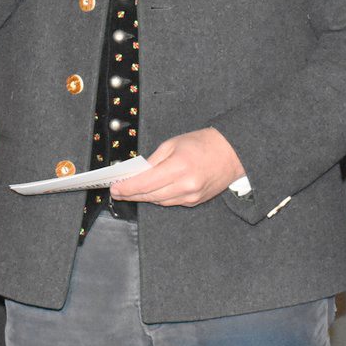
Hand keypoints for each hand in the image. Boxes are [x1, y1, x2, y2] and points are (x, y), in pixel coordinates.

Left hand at [109, 127, 244, 206]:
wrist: (231, 153)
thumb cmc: (202, 144)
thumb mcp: (173, 144)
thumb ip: (153, 160)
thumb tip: (136, 173)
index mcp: (179, 167)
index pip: (145, 183)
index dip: (127, 188)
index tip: (114, 188)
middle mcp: (186, 185)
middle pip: (150, 195)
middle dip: (131, 194)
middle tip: (117, 191)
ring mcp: (191, 196)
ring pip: (159, 201)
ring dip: (144, 197)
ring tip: (131, 191)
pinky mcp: (195, 202)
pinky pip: (170, 202)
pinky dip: (159, 197)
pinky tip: (151, 191)